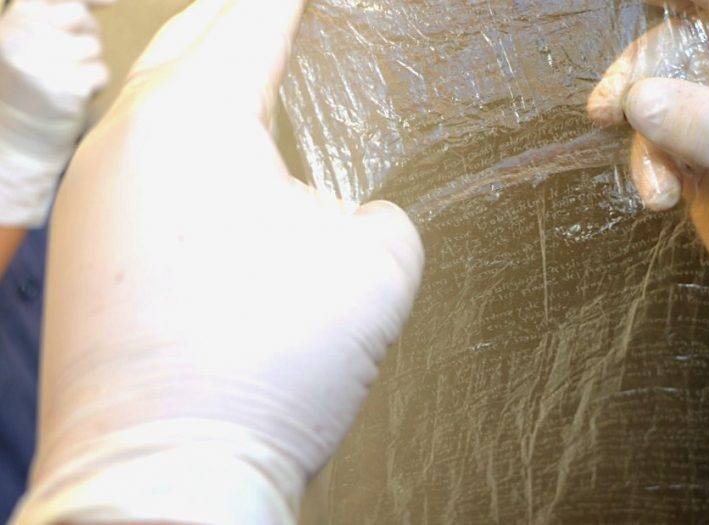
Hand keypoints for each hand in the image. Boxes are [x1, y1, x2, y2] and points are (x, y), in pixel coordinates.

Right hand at [0, 0, 110, 226]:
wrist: (16, 139)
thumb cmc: (29, 88)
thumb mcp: (30, 43)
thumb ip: (56, 16)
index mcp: (10, 22)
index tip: (113, 2)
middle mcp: (20, 36)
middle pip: (78, 16)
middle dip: (83, 34)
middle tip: (67, 60)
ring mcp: (40, 60)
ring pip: (92, 47)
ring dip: (87, 64)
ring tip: (61, 83)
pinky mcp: (64, 86)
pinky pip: (99, 73)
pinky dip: (93, 86)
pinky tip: (69, 99)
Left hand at [13, 1, 423, 522]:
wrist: (167, 474)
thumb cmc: (267, 367)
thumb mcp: (377, 268)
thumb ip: (382, 216)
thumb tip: (356, 218)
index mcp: (195, 118)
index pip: (255, 19)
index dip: (293, 0)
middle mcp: (125, 141)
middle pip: (186, 41)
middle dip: (237, 14)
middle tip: (276, 10)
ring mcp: (88, 196)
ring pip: (149, 101)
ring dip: (200, 76)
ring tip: (246, 75)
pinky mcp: (79, 251)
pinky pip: (132, 161)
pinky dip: (175, 140)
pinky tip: (210, 171)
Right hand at [589, 0, 708, 361]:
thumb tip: (638, 98)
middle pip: (681, 38)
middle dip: (642, 72)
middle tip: (609, 109)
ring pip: (659, 94)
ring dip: (644, 135)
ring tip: (657, 187)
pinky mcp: (708, 164)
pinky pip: (658, 144)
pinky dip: (649, 168)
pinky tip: (662, 202)